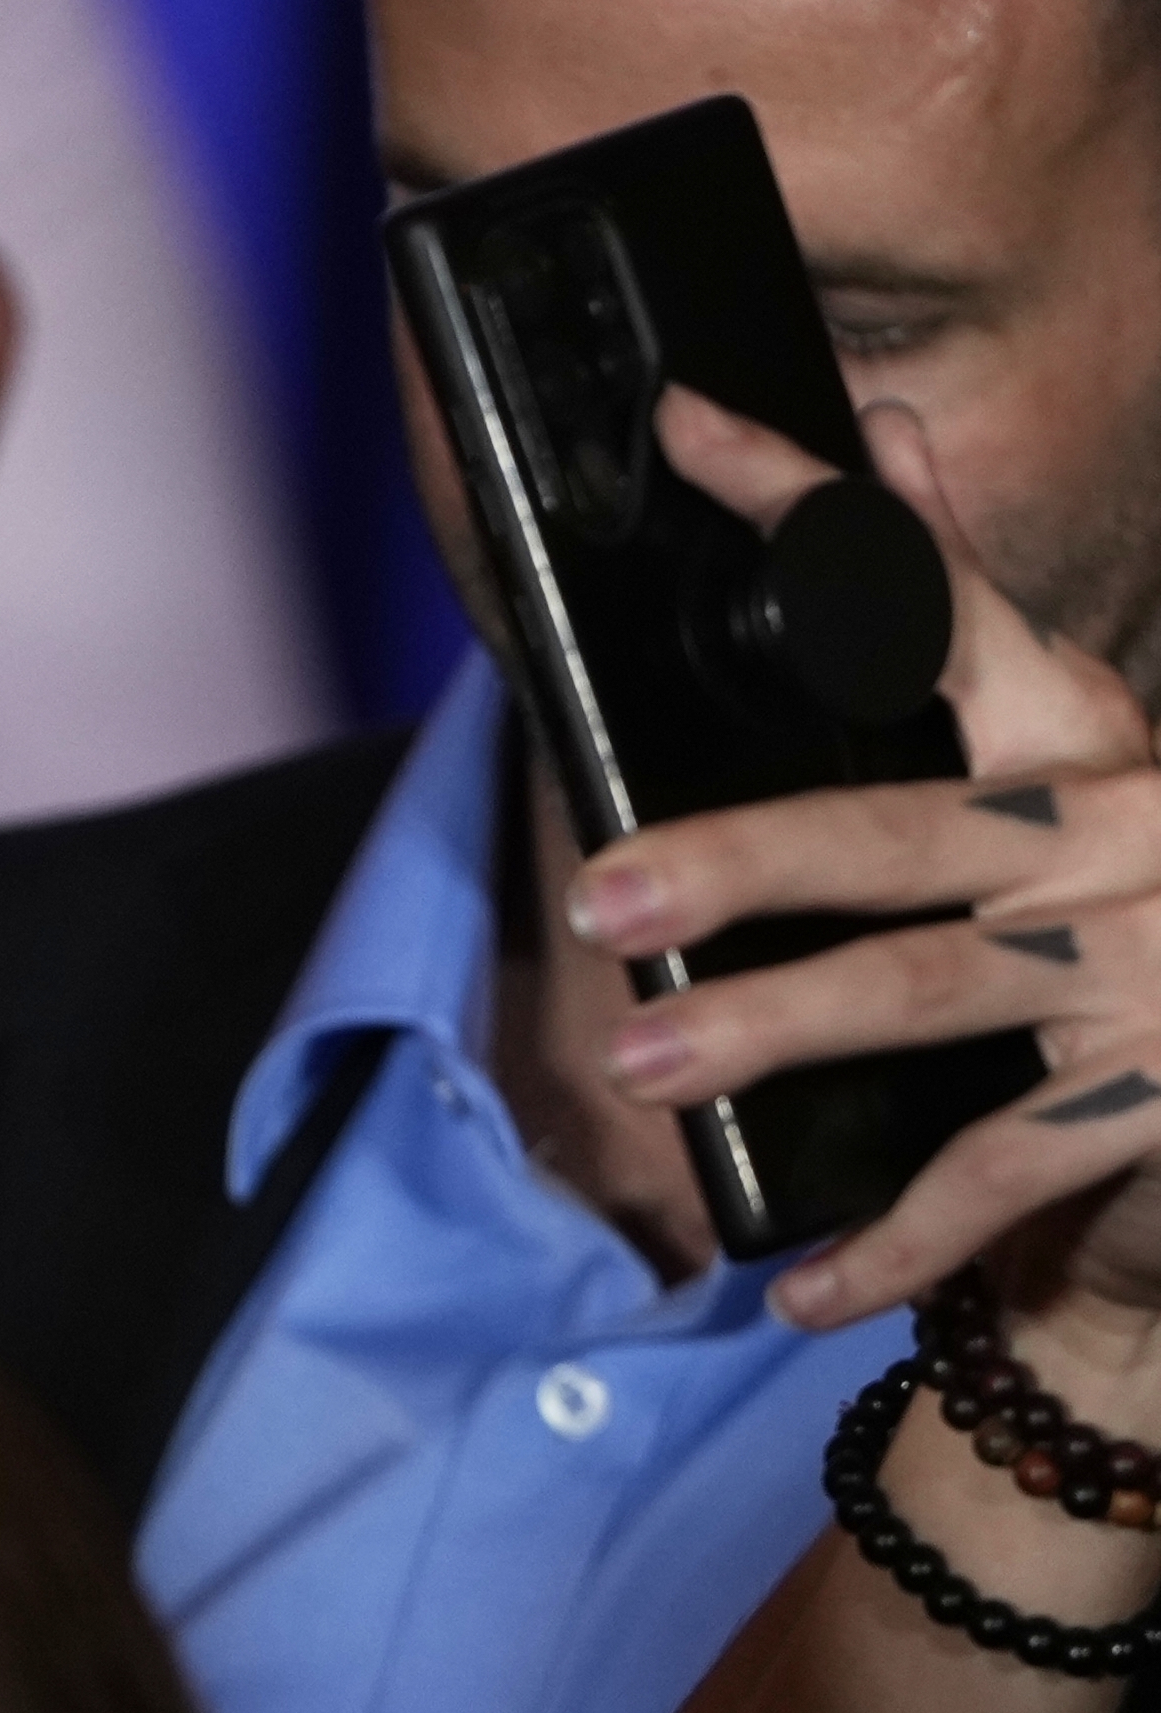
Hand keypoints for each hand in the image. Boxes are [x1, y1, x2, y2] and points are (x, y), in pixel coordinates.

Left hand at [564, 386, 1160, 1333]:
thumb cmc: (1118, 933)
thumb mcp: (1054, 768)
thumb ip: (970, 623)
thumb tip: (894, 429)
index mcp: (1089, 732)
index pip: (934, 604)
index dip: (817, 510)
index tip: (692, 427)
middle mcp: (1130, 829)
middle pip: (902, 830)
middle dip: (744, 861)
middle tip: (607, 896)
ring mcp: (1153, 967)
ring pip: (932, 989)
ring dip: (775, 1033)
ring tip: (642, 1067)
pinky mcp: (1160, 1102)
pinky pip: (997, 1172)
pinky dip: (889, 1239)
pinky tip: (790, 1285)